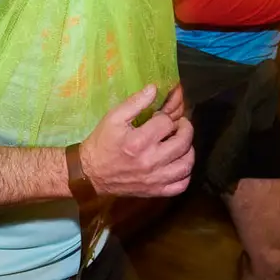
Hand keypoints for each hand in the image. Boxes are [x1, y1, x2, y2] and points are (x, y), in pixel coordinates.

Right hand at [80, 85, 194, 197]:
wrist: (90, 173)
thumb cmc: (102, 143)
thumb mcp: (113, 117)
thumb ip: (135, 102)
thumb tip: (154, 88)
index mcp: (139, 141)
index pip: (166, 123)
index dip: (165, 116)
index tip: (159, 117)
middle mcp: (150, 161)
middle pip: (183, 143)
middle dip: (185, 129)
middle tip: (180, 125)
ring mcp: (155, 179)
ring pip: (186, 165)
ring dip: (189, 151)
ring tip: (182, 144)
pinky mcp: (155, 191)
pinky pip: (181, 185)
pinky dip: (185, 174)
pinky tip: (178, 164)